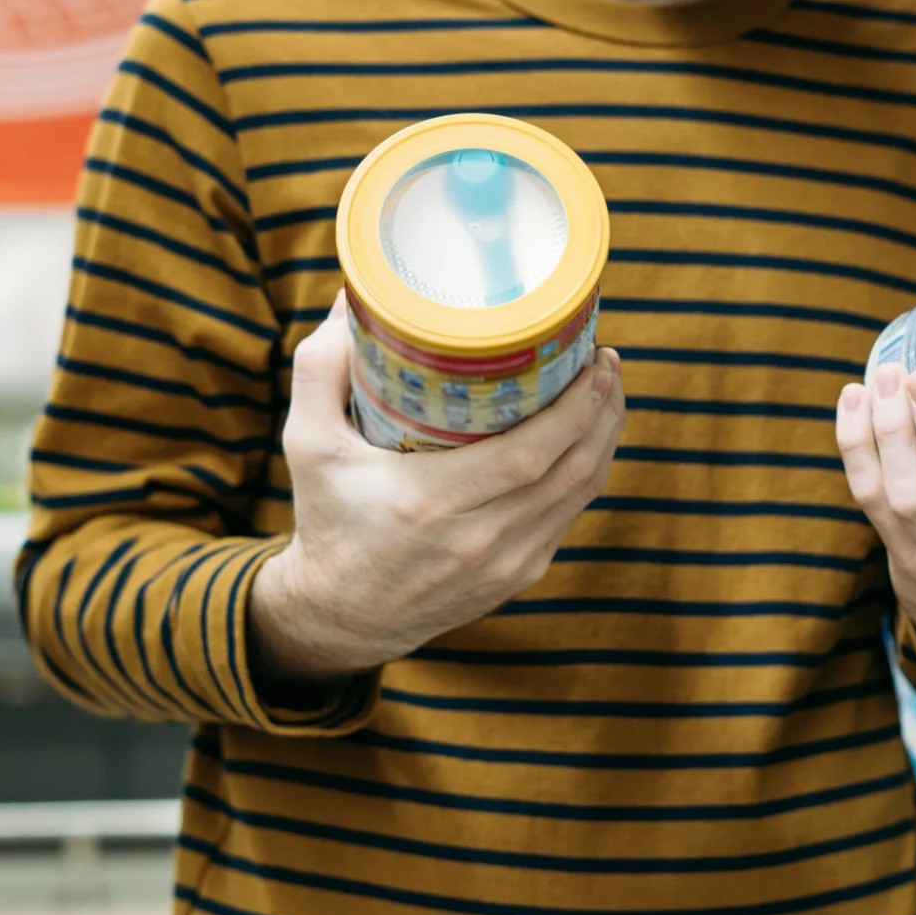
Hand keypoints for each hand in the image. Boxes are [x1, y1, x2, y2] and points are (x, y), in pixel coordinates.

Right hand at [251, 292, 625, 682]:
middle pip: (571, 471)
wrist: (340, 616)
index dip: (575, 409)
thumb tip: (351, 298)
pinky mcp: (519, 576)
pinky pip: (570, 515)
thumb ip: (320, 369)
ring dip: (605, 438)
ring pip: (580, 493)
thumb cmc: (327, 521)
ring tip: (608, 387)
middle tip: (608, 360)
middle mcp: (477, 540)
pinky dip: (587, 471)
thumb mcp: (307, 445)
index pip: (528, 457)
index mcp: (428, 504)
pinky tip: (590, 435)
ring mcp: (506, 564)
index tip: (593, 361)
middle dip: (602, 411)